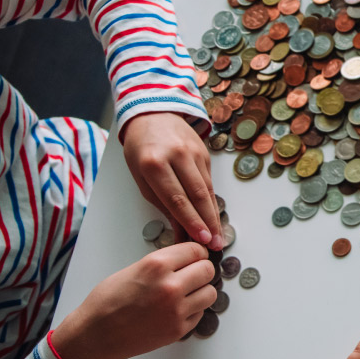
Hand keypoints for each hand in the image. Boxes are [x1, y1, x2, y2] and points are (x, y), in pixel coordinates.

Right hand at [52, 242, 215, 358]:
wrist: (97, 334)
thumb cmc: (108, 302)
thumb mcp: (134, 268)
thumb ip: (162, 263)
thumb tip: (186, 260)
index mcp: (157, 265)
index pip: (196, 250)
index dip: (196, 254)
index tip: (194, 257)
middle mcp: (170, 286)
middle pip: (208, 270)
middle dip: (202, 270)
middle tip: (193, 275)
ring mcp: (176, 309)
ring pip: (210, 292)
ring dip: (201, 291)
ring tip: (187, 293)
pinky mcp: (178, 329)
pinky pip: (200, 313)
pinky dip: (193, 310)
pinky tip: (177, 309)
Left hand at [122, 112, 222, 249]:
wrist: (153, 114)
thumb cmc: (141, 149)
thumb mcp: (141, 176)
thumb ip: (160, 203)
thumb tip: (179, 229)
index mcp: (154, 163)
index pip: (177, 198)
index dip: (190, 221)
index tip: (200, 239)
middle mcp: (177, 156)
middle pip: (197, 195)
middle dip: (208, 222)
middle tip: (215, 244)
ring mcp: (194, 152)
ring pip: (207, 189)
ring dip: (213, 215)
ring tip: (218, 236)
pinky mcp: (205, 152)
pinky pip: (209, 181)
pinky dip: (211, 200)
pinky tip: (214, 216)